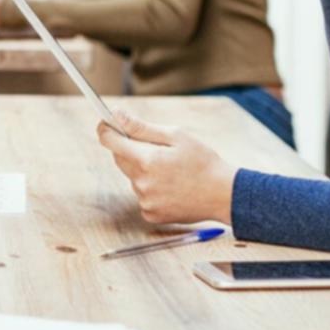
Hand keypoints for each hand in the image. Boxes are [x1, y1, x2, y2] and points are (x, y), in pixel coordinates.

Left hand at [96, 112, 236, 224]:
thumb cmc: (203, 161)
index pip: (111, 142)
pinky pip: (142, 196)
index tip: (105, 123)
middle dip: (130, 149)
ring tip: (171, 171)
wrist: (224, 195)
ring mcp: (146, 201)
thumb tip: (117, 116)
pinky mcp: (151, 214)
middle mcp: (142, 183)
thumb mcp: (176, 136)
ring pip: (133, 178)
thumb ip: (142, 128)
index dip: (106, 129)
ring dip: (143, 171)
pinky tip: (172, 187)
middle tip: (155, 148)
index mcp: (147, 160)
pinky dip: (151, 189)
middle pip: (120, 159)